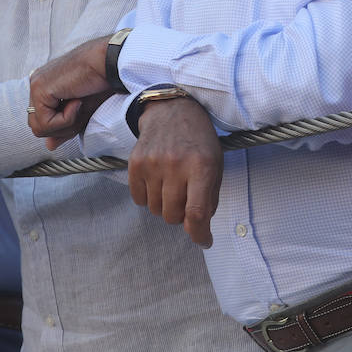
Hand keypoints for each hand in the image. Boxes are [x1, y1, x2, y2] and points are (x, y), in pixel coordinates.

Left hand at [28, 35, 113, 148]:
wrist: (110, 63)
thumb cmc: (101, 83)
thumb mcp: (82, 112)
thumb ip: (64, 127)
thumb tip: (49, 146)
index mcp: (45, 86)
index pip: (42, 122)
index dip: (62, 126)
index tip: (81, 109)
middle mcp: (36, 84)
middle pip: (38, 127)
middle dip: (63, 127)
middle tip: (81, 108)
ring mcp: (35, 85)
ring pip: (40, 128)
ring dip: (65, 124)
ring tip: (79, 104)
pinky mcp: (39, 88)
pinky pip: (46, 123)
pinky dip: (66, 119)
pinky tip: (77, 100)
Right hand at [128, 96, 222, 247]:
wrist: (172, 111)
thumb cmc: (198, 141)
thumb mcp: (215, 164)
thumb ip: (209, 197)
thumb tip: (198, 229)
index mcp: (202, 166)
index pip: (197, 212)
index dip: (200, 234)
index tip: (204, 240)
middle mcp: (176, 165)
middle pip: (173, 216)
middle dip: (181, 215)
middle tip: (185, 199)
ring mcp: (153, 163)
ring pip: (155, 210)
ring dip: (165, 206)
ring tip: (172, 185)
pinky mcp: (135, 163)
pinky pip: (139, 200)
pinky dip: (148, 198)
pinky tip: (157, 181)